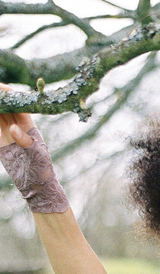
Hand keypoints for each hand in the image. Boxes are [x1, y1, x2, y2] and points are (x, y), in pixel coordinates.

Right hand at [0, 83, 68, 212]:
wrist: (36, 186)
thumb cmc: (42, 171)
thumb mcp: (37, 156)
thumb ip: (26, 142)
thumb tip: (12, 128)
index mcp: (29, 127)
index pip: (19, 105)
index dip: (10, 95)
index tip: (0, 87)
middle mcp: (18, 127)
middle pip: (6, 107)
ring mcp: (8, 134)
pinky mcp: (0, 142)